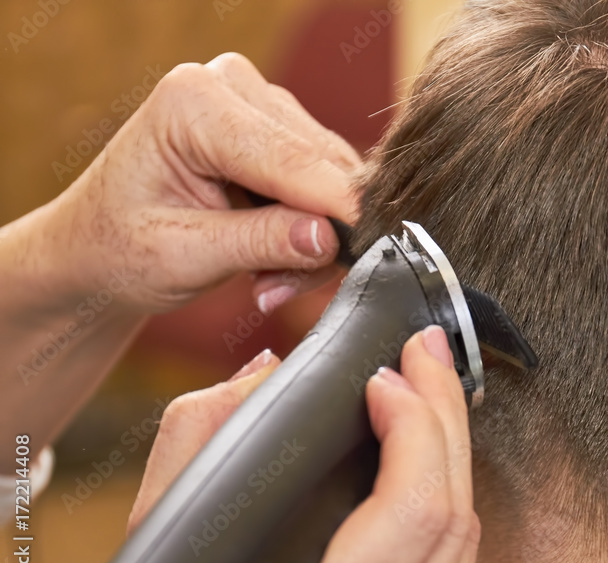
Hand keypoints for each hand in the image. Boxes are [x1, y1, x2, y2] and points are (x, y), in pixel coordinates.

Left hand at [43, 52, 359, 315]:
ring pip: (333, 176)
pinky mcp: (280, 130)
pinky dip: (313, 229)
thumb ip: (258, 243)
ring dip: (317, 238)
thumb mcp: (182, 257)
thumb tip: (329, 239)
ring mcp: (260, 103)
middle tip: (277, 291)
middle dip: (320, 235)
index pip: (292, 159)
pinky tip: (275, 258)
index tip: (369, 258)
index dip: (337, 212)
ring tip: (266, 281)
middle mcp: (232, 85)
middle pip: (321, 165)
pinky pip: (327, 182)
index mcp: (194, 102)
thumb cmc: (119, 248)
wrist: (97, 246)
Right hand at [128, 326, 480, 562]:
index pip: (411, 510)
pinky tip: (432, 462)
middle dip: (445, 413)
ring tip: (430, 392)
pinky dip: (448, 499)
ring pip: (465, 539)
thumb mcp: (153, 562)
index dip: (414, 426)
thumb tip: (265, 373)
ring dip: (454, 452)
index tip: (383, 378)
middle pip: (452, 510)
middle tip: (425, 353)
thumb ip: (194, 449)